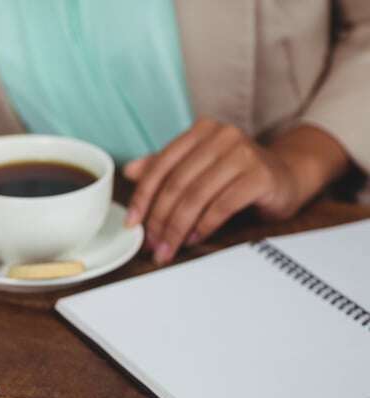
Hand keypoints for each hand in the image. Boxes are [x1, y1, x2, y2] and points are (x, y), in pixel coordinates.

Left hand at [124, 119, 347, 264]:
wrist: (287, 176)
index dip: (142, 198)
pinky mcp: (260, 175)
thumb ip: (164, 167)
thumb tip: (128, 171)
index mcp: (200, 131)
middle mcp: (221, 136)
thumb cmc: (237, 174)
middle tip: (151, 244)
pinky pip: (221, 206)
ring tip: (168, 248)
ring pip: (196, 197)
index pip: (160, 166)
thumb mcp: (198, 168)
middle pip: (176, 184)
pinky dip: (203, 226)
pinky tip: (194, 239)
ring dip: (177, 229)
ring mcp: (243, 153)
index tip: (132, 223)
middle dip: (159, 220)